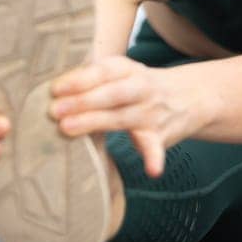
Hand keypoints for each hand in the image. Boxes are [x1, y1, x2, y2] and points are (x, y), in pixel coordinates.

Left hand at [48, 56, 201, 178]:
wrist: (193, 96)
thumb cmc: (140, 87)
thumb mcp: (123, 73)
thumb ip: (93, 78)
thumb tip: (49, 92)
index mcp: (129, 70)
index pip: (104, 71)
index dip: (80, 79)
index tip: (55, 88)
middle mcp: (141, 88)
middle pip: (112, 93)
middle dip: (83, 100)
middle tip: (54, 110)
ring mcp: (151, 112)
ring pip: (123, 117)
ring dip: (96, 122)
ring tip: (67, 129)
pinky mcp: (160, 135)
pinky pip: (156, 148)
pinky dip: (155, 159)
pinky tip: (151, 171)